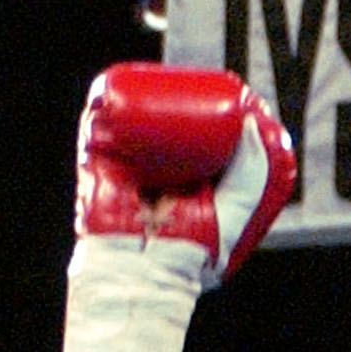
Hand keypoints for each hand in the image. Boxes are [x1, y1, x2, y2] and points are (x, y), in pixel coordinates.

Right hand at [61, 63, 296, 351]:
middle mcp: (160, 175)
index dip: (224, 120)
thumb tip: (251, 122)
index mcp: (192, 188)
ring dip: (155, 94)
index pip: (209, 145)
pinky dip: (107, 99)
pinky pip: (97, 124)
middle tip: (213, 84)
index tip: (243, 101)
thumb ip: (252, 172)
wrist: (147, 272)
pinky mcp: (99, 163)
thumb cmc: (193, 254)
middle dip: (191, 100)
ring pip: (141, 121)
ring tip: (179, 79)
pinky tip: (132, 83)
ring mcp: (128, 167)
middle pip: (176, 126)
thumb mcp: (235, 211)